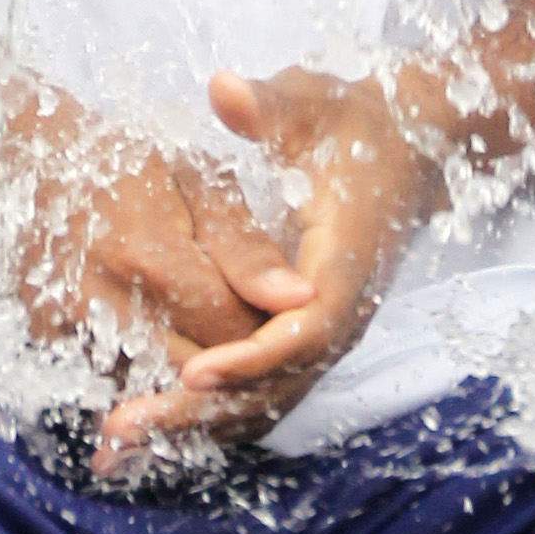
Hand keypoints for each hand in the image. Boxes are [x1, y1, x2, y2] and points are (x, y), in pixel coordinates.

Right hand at [1, 84, 312, 380]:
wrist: (33, 155)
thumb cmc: (128, 163)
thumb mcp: (196, 185)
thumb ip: (246, 248)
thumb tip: (300, 299)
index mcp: (150, 256)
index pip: (230, 328)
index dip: (264, 328)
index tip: (278, 313)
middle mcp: (104, 302)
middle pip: (193, 368)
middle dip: (230, 359)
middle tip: (247, 328)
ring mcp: (68, 327)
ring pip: (151, 385)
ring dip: (187, 373)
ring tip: (206, 334)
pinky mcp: (46, 340)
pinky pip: (111, 380)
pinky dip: (143, 374)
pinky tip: (162, 341)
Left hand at [94, 68, 439, 470]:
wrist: (412, 144)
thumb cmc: (355, 121)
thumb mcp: (312, 102)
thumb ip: (267, 104)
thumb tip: (226, 90)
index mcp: (346, 256)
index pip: (307, 326)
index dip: (253, 355)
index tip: (193, 371)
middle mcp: (344, 306)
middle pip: (281, 383)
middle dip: (204, 410)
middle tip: (125, 428)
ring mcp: (330, 326)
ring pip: (272, 396)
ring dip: (200, 423)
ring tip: (122, 443)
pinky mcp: (312, 333)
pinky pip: (268, 388)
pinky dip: (215, 411)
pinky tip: (156, 422)